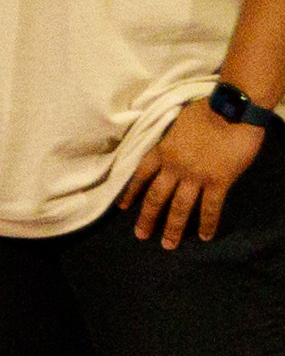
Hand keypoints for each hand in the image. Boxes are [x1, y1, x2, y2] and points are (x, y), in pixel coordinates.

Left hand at [133, 98, 263, 249]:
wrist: (232, 110)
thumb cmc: (206, 111)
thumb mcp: (176, 124)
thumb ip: (171, 142)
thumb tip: (169, 151)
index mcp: (162, 151)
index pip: (141, 175)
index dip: (132, 192)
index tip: (123, 208)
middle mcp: (174, 167)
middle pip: (157, 197)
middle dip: (148, 218)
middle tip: (140, 235)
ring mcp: (196, 176)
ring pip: (180, 207)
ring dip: (173, 227)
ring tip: (167, 245)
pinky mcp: (219, 181)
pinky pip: (210, 207)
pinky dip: (207, 223)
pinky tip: (204, 236)